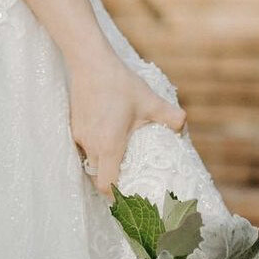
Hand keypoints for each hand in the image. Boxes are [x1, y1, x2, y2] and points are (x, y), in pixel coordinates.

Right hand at [67, 51, 186, 197]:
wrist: (90, 63)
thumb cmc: (120, 83)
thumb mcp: (149, 100)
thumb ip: (170, 116)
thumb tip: (184, 127)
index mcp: (110, 145)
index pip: (107, 185)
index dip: (116, 195)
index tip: (129, 194)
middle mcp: (92, 145)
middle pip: (98, 177)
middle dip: (112, 182)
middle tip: (129, 178)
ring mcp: (80, 137)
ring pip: (90, 162)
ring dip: (103, 165)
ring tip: (119, 158)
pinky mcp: (74, 128)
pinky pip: (84, 148)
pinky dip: (95, 151)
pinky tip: (107, 138)